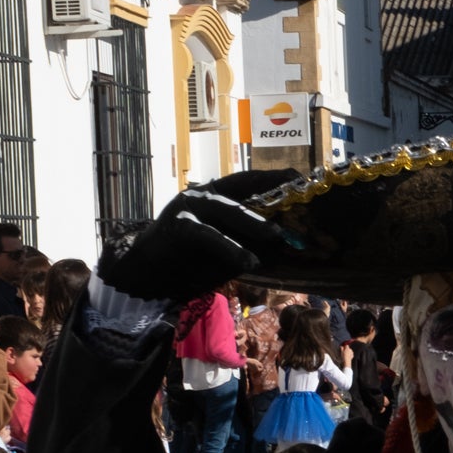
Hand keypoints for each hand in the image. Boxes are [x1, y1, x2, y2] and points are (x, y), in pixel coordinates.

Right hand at [98, 188, 294, 303]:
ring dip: (254, 224)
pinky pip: (208, 235)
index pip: (252, 181)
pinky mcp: (179, 225)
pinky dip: (229, 248)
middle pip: (244, 188)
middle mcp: (206, 194)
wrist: (150, 274)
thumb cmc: (193, 261)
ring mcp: (190, 206)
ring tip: (277, 237)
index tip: (302, 180)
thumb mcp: (230, 251)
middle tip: (301, 203)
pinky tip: (248, 261)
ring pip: (228, 210)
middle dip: (273, 194)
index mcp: (220, 195)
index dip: (277, 179)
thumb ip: (254, 244)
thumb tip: (290, 246)